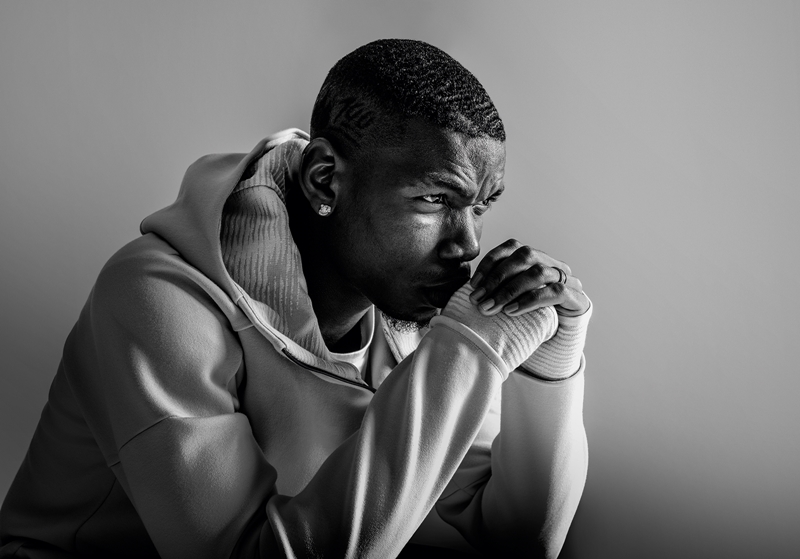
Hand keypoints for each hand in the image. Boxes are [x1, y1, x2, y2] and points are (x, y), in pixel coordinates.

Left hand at [468, 239, 588, 316]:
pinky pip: (555, 292)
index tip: (473, 283)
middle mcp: (553, 263)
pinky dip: (530, 300)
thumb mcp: (513, 298)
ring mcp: (568, 279)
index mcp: (537, 258)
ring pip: (538, 272)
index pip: (512, 247)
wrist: (563, 335)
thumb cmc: (532, 315)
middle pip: (525, 256)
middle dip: (497, 277)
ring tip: (491, 307)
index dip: (491, 261)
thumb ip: (497, 288)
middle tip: (478, 298)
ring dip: (510, 290)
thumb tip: (468, 288)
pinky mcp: (577, 298)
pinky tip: (511, 311)